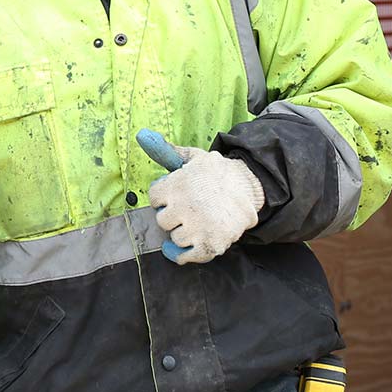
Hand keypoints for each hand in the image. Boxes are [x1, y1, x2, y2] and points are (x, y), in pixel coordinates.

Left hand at [144, 135, 263, 264]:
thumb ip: (165, 151)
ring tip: (196, 222)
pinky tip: (186, 247)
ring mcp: (198, 228)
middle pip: (162, 220)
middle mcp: (185, 207)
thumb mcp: (193, 158)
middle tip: (189, 209)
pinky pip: (187, 256)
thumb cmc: (217, 173)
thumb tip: (141, 134)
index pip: (155, 198)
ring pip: (175, 238)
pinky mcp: (210, 244)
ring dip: (182, 232)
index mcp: (177, 185)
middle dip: (173, 215)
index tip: (178, 194)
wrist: (250, 188)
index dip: (165, 196)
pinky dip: (183, 255)